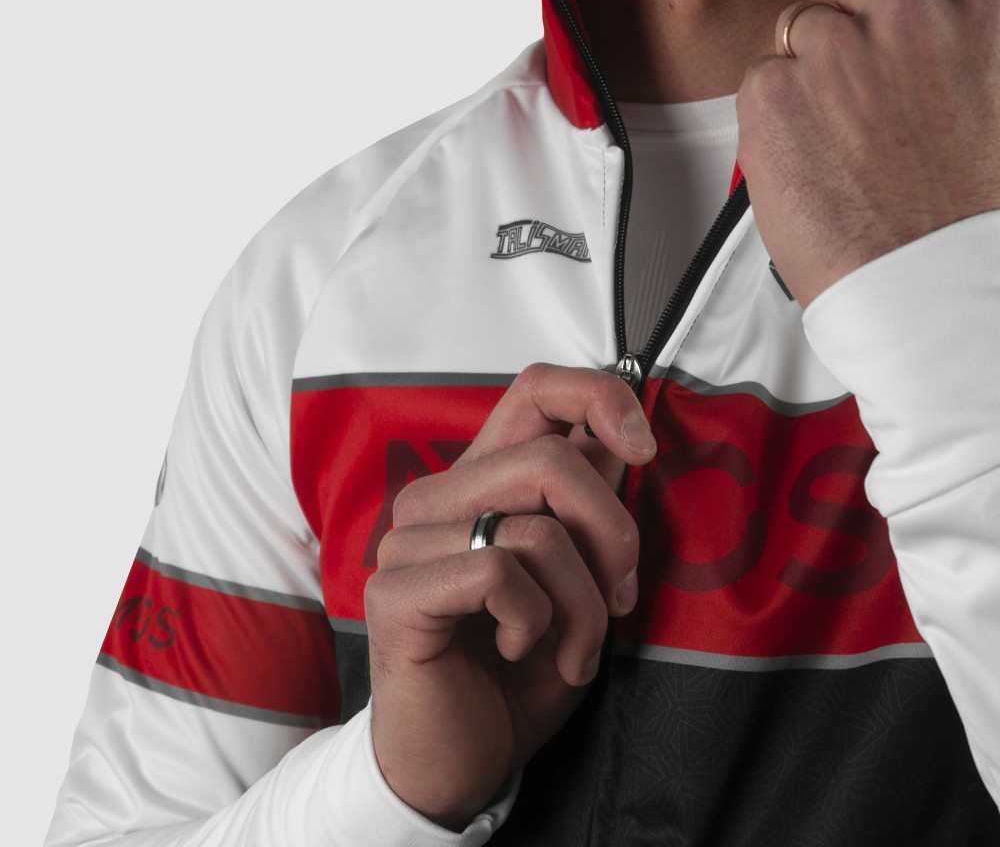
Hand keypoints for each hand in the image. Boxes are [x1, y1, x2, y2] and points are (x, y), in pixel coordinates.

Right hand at [363, 363, 655, 829]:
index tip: (643, 449)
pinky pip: (499, 574)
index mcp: (482, 480)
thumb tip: (621, 444)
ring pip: (536, 528)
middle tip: (621, 597)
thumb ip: (587, 511)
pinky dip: (537, 622)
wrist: (462, 759)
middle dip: (612, 533)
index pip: (536, 388)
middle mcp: (438, 497)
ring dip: (582, 601)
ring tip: (573, 646)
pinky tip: (521, 650)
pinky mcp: (396, 591)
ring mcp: (409, 541)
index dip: (600, 397)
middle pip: (550, 458)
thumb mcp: (578, 580)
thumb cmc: (522, 666)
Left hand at [737, 0, 999, 307]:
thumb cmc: (964, 207)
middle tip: (852, 94)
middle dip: (836, 25)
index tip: (869, 7)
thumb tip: (914, 9)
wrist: (929, 281)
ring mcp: (834, 51)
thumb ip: (951, 36)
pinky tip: (808, 158)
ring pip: (791, 31)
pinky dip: (771, 116)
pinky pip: (757, 80)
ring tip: (838, 139)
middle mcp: (905, 14)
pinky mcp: (775, 95)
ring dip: (803, 75)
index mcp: (975, 4)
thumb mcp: (992, 92)